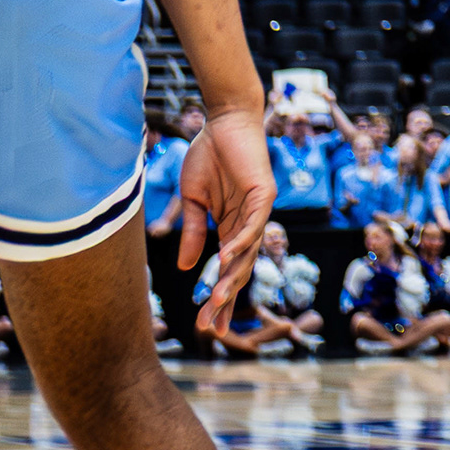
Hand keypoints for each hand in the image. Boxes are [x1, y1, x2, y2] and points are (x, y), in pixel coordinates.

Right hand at [176, 108, 273, 338]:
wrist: (223, 123)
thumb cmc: (210, 158)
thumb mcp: (193, 201)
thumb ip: (193, 232)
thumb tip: (185, 267)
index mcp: (231, 227)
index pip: (226, 270)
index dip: (217, 296)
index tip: (206, 325)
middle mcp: (249, 224)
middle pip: (239, 269)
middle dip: (224, 298)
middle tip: (210, 327)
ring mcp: (259, 209)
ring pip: (248, 252)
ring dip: (231, 276)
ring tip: (216, 300)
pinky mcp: (265, 192)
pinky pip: (253, 223)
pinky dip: (240, 241)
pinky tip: (225, 260)